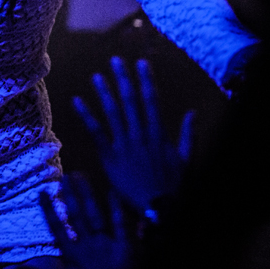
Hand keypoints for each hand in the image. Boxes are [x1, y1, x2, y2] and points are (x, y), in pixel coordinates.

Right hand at [40, 173, 133, 268]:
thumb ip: (43, 267)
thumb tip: (16, 265)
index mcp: (72, 256)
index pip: (57, 228)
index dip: (48, 210)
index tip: (42, 192)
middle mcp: (87, 247)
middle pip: (76, 216)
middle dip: (69, 195)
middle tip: (65, 176)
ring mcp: (106, 246)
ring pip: (93, 215)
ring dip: (86, 194)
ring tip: (80, 175)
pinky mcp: (125, 249)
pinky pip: (120, 225)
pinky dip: (116, 208)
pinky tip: (112, 191)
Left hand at [73, 57, 191, 212]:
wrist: (159, 208)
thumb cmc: (173, 186)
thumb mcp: (186, 159)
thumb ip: (189, 135)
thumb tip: (192, 112)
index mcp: (158, 135)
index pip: (151, 101)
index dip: (146, 80)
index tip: (141, 62)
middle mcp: (141, 136)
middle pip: (131, 102)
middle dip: (124, 79)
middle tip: (115, 60)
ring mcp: (125, 146)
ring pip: (113, 114)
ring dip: (105, 93)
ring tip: (96, 76)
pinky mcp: (110, 157)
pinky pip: (96, 133)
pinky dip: (86, 116)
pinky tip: (77, 101)